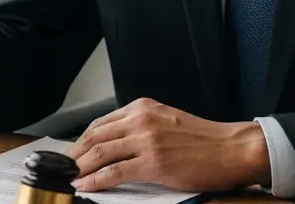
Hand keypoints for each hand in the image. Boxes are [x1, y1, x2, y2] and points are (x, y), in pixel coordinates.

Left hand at [64, 98, 269, 192]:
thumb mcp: (166, 120)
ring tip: (68, 177)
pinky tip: (84, 186)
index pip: (101, 123)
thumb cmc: (204, 140)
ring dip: (80, 167)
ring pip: (100, 153)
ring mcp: (145, 140)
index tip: (72, 152)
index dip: (82, 140)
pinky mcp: (152, 162)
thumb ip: (140, 127)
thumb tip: (116, 143)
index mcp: (142, 108)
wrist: (232, 149)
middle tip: (62, 167)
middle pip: (94, 136)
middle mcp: (140, 120)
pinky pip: (113, 172)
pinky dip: (94, 180)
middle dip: (74, 154)